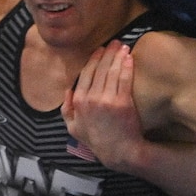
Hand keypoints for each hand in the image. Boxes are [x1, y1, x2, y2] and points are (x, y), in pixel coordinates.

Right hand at [62, 41, 143, 169]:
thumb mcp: (73, 129)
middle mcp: (91, 98)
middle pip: (99, 69)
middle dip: (107, 52)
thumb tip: (67, 90)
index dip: (93, 59)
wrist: (119, 152)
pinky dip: (126, 66)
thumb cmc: (97, 141)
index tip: (100, 50)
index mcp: (78, 101)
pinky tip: (129, 57)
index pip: (85, 74)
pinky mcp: (122, 102)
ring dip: (117, 55)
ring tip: (123, 46)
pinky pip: (124, 79)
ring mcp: (107, 100)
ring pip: (111, 71)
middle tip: (114, 42)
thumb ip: (66, 109)